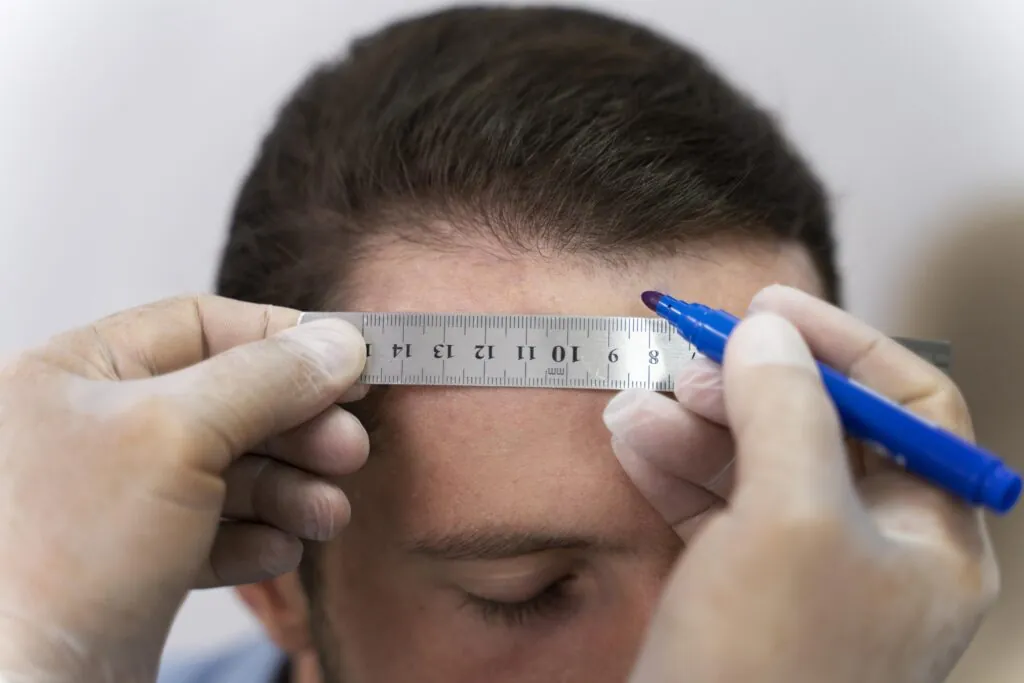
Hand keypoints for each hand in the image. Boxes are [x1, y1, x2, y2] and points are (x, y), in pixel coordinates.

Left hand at [0, 296, 367, 681]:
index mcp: (76, 372)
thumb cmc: (75, 552)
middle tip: (352, 450)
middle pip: (227, 400)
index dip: (284, 339)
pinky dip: (255, 536)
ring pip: (227, 469)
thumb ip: (268, 379)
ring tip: (328, 515)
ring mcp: (113, 497)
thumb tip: (341, 342)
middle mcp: (92, 427)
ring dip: (290, 489)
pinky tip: (279, 552)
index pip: (201, 325)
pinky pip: (211, 528)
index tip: (352, 360)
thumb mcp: (180, 435)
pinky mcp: (133, 559)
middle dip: (298, 428)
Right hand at [606, 285, 998, 682]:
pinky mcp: (744, 596)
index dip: (845, 344)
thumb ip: (787, 407)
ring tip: (641, 399)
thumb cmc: (766, 663)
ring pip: (759, 467)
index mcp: (933, 540)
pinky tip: (632, 438)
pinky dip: (675, 470)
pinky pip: (716, 510)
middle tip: (692, 356)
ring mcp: (807, 577)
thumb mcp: (789, 515)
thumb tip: (768, 332)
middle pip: (823, 430)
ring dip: (699, 426)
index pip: (911, 405)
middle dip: (754, 386)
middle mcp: (879, 555)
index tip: (768, 306)